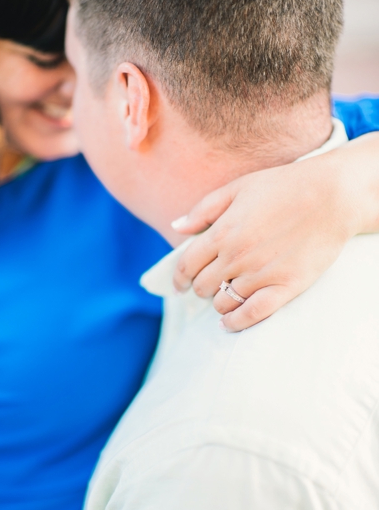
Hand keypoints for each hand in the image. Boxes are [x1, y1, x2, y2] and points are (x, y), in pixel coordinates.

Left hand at [171, 131, 378, 331]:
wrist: (333, 194)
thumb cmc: (283, 186)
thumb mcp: (237, 189)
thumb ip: (202, 210)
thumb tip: (176, 228)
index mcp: (222, 233)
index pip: (186, 266)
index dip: (179, 279)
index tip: (179, 285)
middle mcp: (237, 256)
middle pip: (203, 286)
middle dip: (201, 287)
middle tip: (209, 284)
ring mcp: (261, 273)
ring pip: (223, 302)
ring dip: (219, 302)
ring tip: (224, 297)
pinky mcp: (286, 286)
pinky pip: (252, 314)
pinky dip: (236, 322)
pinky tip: (228, 323)